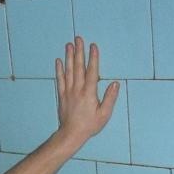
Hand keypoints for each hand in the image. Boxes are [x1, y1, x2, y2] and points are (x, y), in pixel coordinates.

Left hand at [54, 36, 118, 150]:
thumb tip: (115, 84)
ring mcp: (68, 91)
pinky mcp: (62, 95)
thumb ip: (110, 98)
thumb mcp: (104, 114)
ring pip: (68, 71)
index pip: (92, 71)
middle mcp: (77, 89)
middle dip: (79, 51)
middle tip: (78, 38)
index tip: (93, 46)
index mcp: (89, 93)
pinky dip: (59, 70)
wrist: (71, 134)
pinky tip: (59, 61)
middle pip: (78, 67)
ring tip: (69, 45)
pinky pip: (60, 80)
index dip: (93, 58)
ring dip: (69, 57)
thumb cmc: (89, 125)